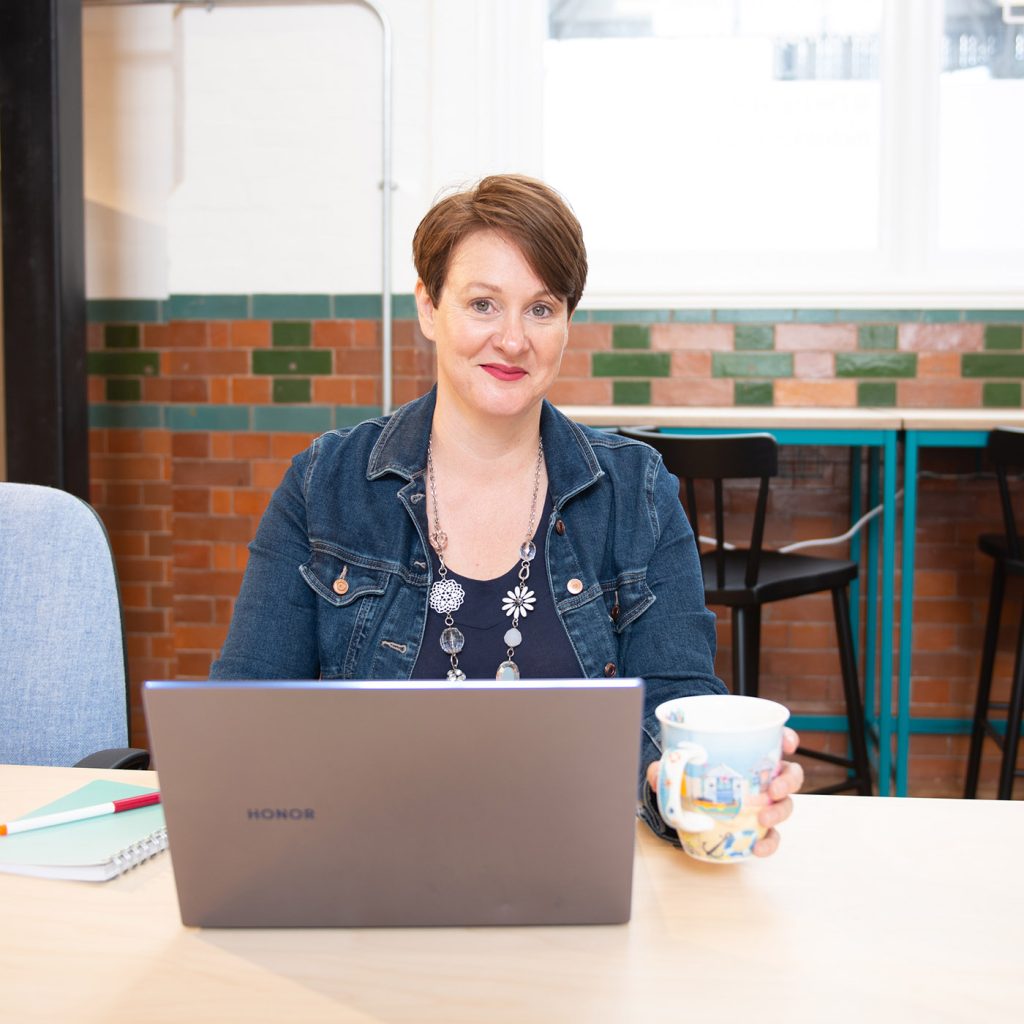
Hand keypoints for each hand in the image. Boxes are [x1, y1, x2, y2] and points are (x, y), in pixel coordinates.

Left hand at [646, 726, 803, 857]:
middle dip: (788, 781)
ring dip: (780, 812)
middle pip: (790, 773)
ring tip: (764, 819)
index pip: (776, 739)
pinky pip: (772, 834)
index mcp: (749, 753)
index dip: (787, 739)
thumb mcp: (676, 766)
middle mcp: (762, 775)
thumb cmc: (691, 774)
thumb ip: (666, 768)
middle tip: (774, 790)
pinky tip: (758, 847)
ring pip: (787, 804)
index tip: (787, 743)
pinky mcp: (758, 825)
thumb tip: (659, 773)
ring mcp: (764, 801)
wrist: (688, 802)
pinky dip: (769, 842)